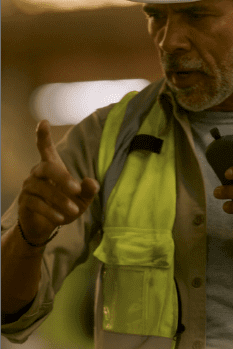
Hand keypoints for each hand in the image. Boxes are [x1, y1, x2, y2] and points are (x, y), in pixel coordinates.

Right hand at [17, 120, 99, 244]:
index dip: (43, 136)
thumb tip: (92, 182)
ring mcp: (28, 187)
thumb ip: (89, 190)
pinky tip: (61, 218)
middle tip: (77, 189)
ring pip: (42, 188)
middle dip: (62, 177)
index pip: (45, 149)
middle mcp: (37, 174)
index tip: (44, 122)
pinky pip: (36, 204)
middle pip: (47, 167)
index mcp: (52, 167)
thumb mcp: (82, 199)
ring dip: (60, 199)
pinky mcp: (24, 202)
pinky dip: (50, 211)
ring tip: (74, 210)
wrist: (46, 227)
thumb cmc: (65, 206)